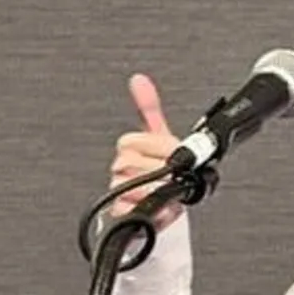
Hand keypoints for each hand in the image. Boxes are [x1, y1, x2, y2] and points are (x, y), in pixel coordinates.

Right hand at [108, 73, 183, 227]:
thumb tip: (138, 79)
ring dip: (160, 189)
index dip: (156, 149)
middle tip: (174, 176)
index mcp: (127, 148)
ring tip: (171, 191)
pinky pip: (133, 210)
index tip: (171, 156)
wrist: (166, 206)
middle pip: (132, 164)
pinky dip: (156, 211)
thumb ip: (151, 109)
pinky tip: (165, 207)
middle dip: (161, 171)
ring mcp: (119, 192)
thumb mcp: (162, 139)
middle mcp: (120, 168)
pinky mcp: (123, 215)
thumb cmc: (165, 171)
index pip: (130, 142)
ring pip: (135, 186)